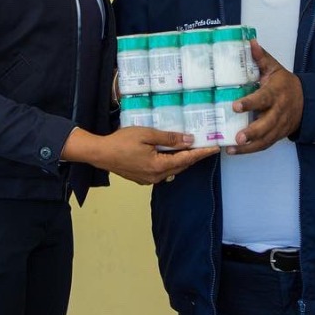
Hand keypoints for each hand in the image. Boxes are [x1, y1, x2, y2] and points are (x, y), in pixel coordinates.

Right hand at [69, 127, 217, 185]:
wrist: (100, 153)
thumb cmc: (121, 141)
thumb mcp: (147, 134)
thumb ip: (169, 138)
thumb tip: (189, 140)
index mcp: (159, 166)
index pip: (186, 159)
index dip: (202, 153)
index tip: (215, 148)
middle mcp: (157, 176)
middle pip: (181, 166)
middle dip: (194, 156)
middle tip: (207, 146)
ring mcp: (149, 179)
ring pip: (172, 169)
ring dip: (183, 160)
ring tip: (193, 149)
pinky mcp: (143, 179)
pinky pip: (163, 171)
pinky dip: (171, 163)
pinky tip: (172, 154)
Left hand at [227, 41, 303, 155]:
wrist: (305, 101)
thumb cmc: (284, 83)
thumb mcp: (275, 68)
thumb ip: (261, 57)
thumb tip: (250, 42)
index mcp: (276, 92)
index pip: (263, 98)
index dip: (250, 103)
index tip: (236, 106)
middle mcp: (278, 111)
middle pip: (267, 124)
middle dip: (252, 132)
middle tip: (238, 137)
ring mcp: (279, 125)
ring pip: (266, 138)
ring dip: (249, 146)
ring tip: (232, 148)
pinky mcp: (277, 135)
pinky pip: (265, 145)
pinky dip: (250, 150)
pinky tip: (234, 151)